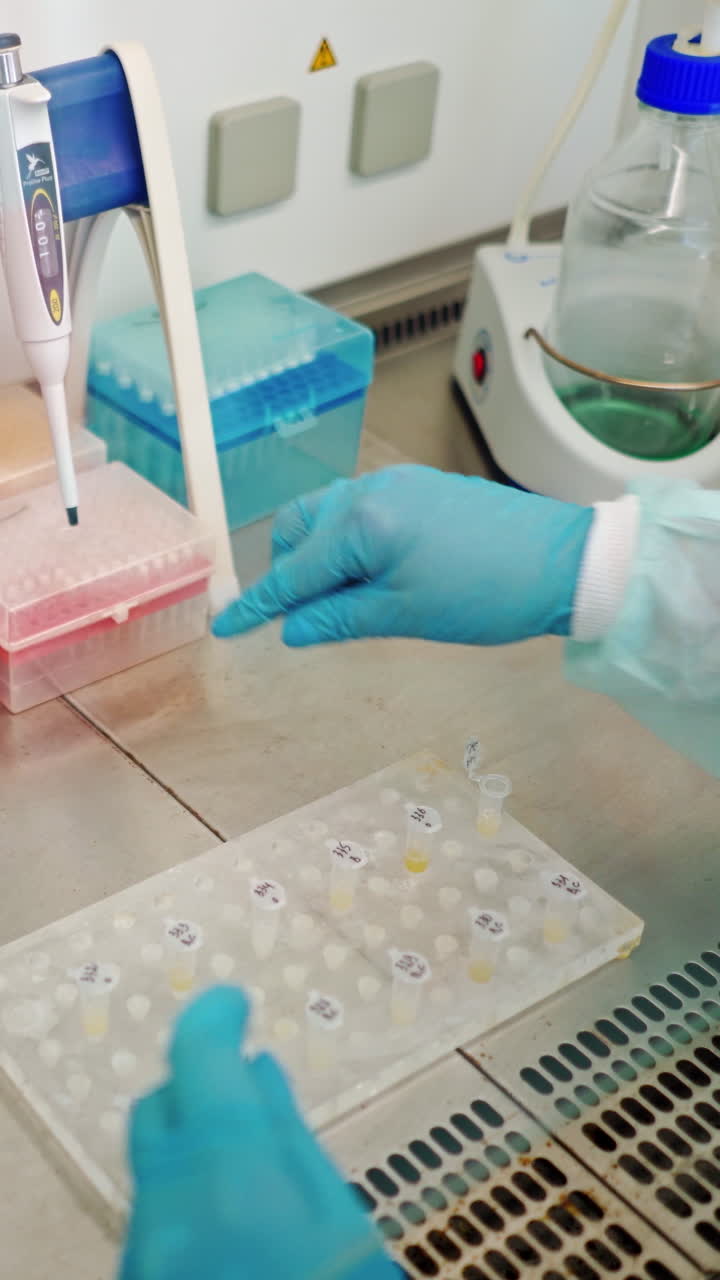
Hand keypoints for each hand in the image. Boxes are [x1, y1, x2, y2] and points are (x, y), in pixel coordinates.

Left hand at [119, 987, 396, 1279]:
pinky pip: (154, 1216)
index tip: (237, 1002)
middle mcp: (164, 1203)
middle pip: (157, 1110)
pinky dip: (188, 1200)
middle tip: (249, 1092)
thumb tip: (258, 1072)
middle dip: (199, 1087)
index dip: (214, 1017)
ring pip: (155, 1166)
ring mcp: (141, 1248)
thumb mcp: (342, 1227)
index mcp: (226, 1171)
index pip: (197, 1056)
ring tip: (254, 1175)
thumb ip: (290, 1143)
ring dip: (194, 1149)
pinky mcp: (133, 1277)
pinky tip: (233, 1228)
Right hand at [212, 465, 592, 646]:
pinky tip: (377, 573)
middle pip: (298, 527)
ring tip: (348, 598)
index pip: (293, 572)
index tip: (225, 628)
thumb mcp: (404, 616)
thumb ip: (338, 618)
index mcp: (362, 522)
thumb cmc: (487, 593)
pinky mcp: (421, 486)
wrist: (564, 560)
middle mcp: (371, 490)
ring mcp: (398, 482)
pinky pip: (362, 509)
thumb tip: (291, 628)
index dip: (257, 606)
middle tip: (304, 616)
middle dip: (289, 570)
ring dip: (321, 554)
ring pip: (329, 514)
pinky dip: (351, 540)